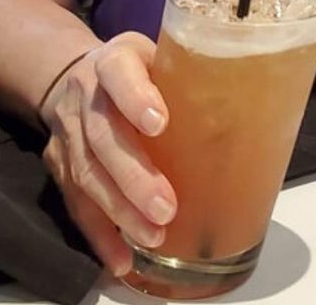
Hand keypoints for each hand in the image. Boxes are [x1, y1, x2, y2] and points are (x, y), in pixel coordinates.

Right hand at [41, 32, 176, 276]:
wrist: (77, 75)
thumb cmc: (140, 69)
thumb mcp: (162, 55)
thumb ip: (192, 75)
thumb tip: (256, 106)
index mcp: (114, 59)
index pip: (119, 71)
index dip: (135, 97)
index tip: (159, 123)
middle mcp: (86, 94)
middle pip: (102, 135)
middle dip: (133, 176)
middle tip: (166, 207)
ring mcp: (68, 131)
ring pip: (86, 173)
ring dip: (120, 211)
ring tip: (154, 236)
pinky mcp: (58, 165)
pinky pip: (76, 204)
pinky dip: (100, 235)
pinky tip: (122, 259)